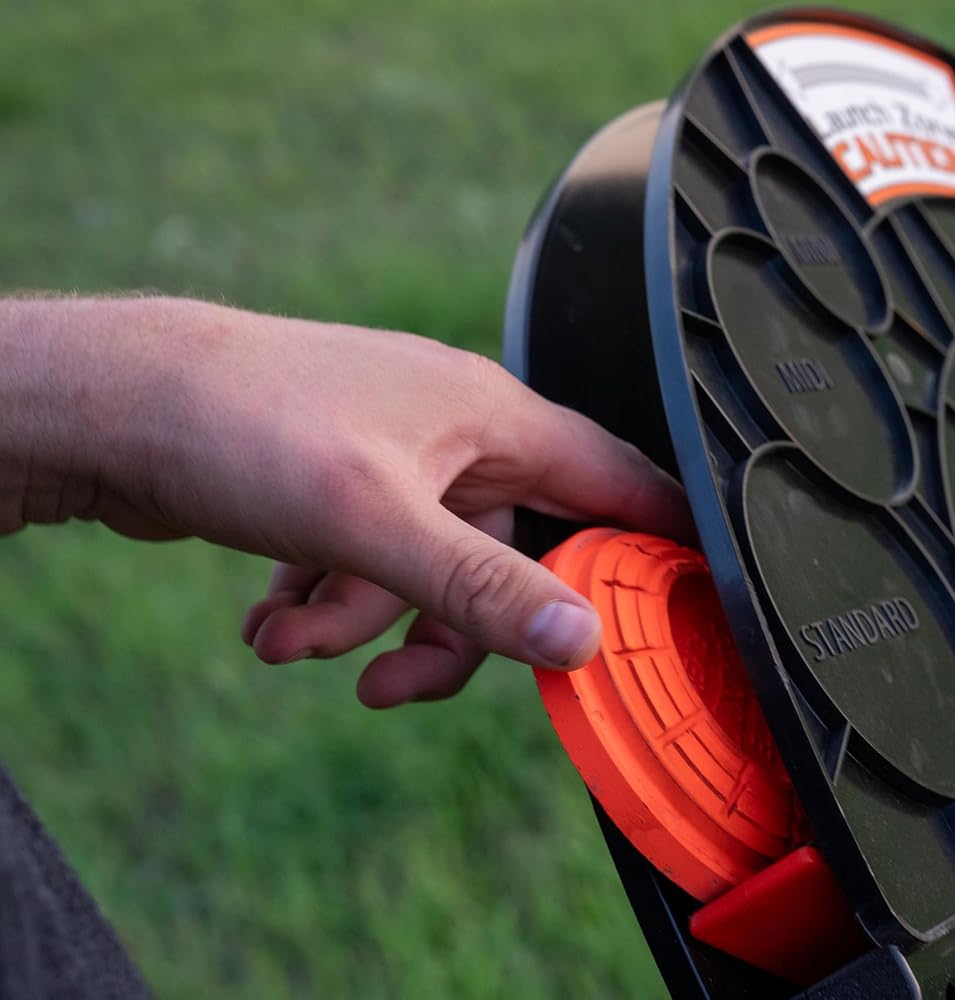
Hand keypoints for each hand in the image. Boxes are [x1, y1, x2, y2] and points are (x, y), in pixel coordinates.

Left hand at [0, 296, 690, 706]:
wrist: (109, 404)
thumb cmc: (243, 426)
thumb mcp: (377, 525)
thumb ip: (485, 589)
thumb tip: (584, 639)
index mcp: (493, 416)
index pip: (615, 481)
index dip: (650, 546)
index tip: (665, 615)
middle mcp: (455, 434)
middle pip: (510, 556)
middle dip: (450, 629)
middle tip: (394, 682)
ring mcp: (397, 458)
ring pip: (427, 570)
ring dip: (361, 623)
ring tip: (285, 641)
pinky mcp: (341, 485)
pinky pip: (367, 564)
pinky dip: (324, 602)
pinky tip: (267, 617)